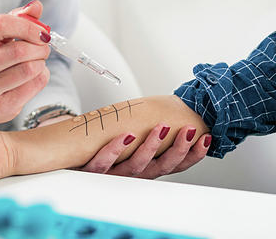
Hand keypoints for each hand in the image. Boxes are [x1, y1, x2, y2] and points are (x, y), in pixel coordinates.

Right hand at [0, 1, 51, 123]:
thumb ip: (16, 19)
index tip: (41, 31)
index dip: (26, 25)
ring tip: (37, 61)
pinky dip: (42, 76)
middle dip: (40, 46)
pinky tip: (35, 75)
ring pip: (29, 69)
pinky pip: (34, 86)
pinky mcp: (0, 108)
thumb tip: (36, 6)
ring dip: (41, 62)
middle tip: (43, 47)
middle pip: (18, 50)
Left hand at [78, 123, 209, 178]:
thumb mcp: (132, 135)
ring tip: (161, 128)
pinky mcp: (90, 168)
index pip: (175, 164)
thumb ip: (150, 125)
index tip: (206, 139)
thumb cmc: (104, 141)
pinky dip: (114, 150)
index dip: (193, 155)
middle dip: (178, 150)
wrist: (69, 151)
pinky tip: (126, 136)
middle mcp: (132, 173)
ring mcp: (112, 173)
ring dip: (151, 147)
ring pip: (135, 166)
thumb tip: (175, 102)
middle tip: (190, 131)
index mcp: (146, 166)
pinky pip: (103, 163)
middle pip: (160, 168)